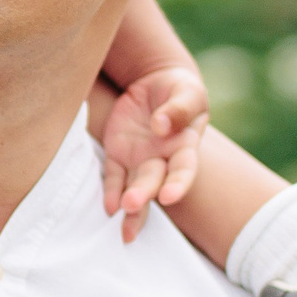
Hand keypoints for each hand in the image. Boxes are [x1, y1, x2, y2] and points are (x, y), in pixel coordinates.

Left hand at [98, 63, 209, 243]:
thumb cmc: (179, 90)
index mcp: (185, 145)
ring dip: (129, 204)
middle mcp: (163, 159)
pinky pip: (113, 177)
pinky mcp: (118, 154)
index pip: (183, 169)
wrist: (156, 83)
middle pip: (154, 181)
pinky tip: (109, 208)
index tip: (168, 196)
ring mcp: (139, 159)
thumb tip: (160, 126)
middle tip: (131, 205)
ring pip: (134, 186)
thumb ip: (178, 108)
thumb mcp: (187, 92)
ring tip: (120, 214)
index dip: (178, 184)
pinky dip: (110, 192)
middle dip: (144, 194)